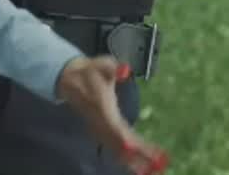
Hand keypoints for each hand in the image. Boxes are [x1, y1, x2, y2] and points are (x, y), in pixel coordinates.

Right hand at [55, 55, 169, 173]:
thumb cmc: (89, 71)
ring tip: (153, 169)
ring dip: (134, 160)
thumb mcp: (101, 65)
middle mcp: (101, 123)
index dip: (131, 142)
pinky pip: (114, 148)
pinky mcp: (101, 131)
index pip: (118, 130)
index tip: (145, 152)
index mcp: (103, 109)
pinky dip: (126, 157)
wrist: (69, 79)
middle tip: (159, 164)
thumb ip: (113, 68)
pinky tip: (137, 165)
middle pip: (121, 145)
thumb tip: (124, 70)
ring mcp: (100, 129)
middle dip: (139, 155)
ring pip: (117, 149)